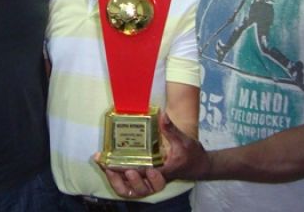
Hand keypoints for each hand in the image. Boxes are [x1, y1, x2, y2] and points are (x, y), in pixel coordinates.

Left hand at [96, 112, 210, 197]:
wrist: (198, 165)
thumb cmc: (192, 154)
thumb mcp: (184, 140)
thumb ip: (171, 129)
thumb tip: (162, 115)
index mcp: (166, 172)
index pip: (151, 178)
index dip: (138, 175)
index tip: (130, 169)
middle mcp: (156, 179)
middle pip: (139, 188)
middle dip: (123, 179)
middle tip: (111, 167)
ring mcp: (150, 179)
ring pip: (132, 188)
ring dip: (117, 180)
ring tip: (106, 166)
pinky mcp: (145, 176)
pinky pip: (130, 181)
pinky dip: (117, 175)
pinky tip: (106, 164)